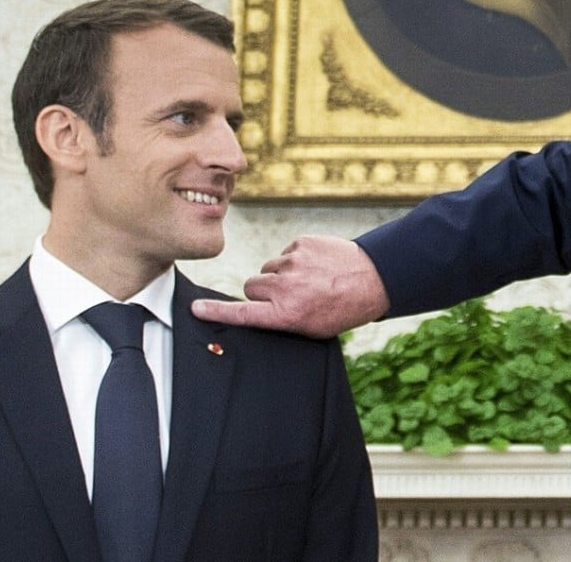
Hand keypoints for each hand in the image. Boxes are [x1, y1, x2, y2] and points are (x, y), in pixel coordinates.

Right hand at [191, 235, 389, 337]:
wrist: (374, 279)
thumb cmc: (343, 309)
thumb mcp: (312, 327)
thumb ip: (282, 320)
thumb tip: (258, 311)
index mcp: (286, 314)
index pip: (242, 313)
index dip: (216, 312)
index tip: (196, 309)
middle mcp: (285, 288)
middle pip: (251, 286)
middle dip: (264, 291)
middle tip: (289, 296)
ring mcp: (292, 262)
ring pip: (269, 269)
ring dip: (282, 275)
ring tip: (310, 281)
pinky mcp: (301, 243)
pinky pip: (286, 252)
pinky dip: (297, 259)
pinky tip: (318, 267)